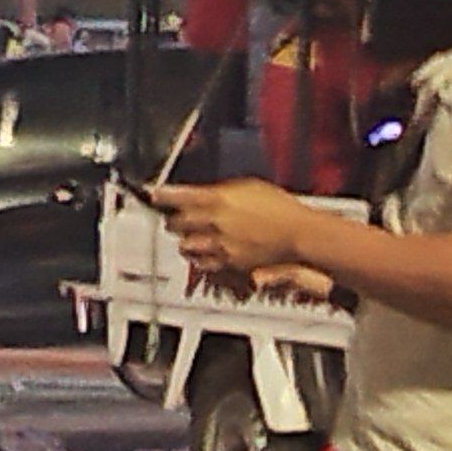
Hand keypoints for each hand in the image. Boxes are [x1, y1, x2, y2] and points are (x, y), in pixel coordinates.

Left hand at [152, 177, 328, 289]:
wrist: (298, 234)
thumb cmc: (279, 207)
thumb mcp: (248, 187)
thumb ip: (221, 192)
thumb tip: (203, 194)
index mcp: (220, 199)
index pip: (180, 196)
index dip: (162, 195)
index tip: (153, 193)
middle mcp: (216, 223)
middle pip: (177, 223)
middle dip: (173, 219)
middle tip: (173, 216)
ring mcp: (222, 245)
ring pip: (186, 246)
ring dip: (184, 239)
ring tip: (189, 235)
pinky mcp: (229, 263)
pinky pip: (203, 263)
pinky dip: (199, 257)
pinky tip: (204, 251)